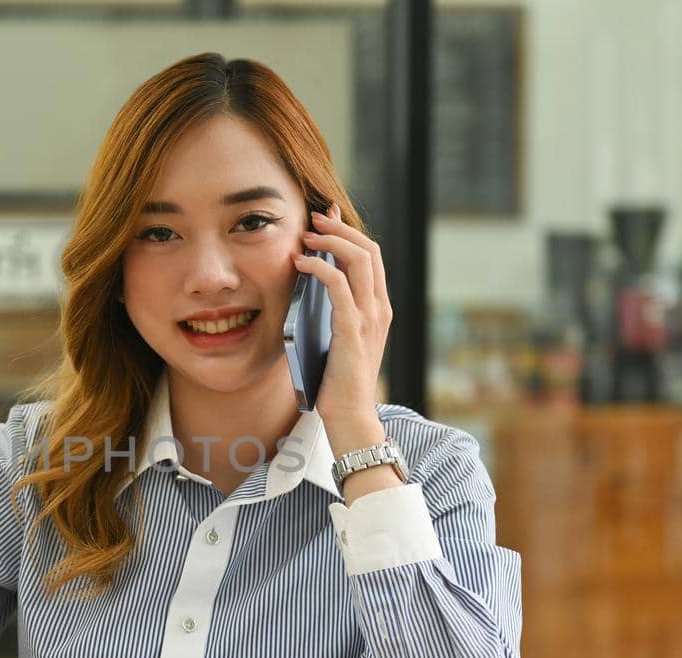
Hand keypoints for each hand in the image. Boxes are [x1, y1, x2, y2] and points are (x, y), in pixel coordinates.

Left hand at [292, 206, 391, 452]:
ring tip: (305, 236)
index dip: (349, 233)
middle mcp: (380, 308)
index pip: (372, 257)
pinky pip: (339, 286)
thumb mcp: (339, 339)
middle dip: (340, 228)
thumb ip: (334, 314)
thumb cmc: (338, 381)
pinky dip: (320, 267)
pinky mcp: (353, 330)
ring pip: (359, 260)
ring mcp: (370, 318)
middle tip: (314, 219)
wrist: (349, 416)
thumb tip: (313, 288)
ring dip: (330, 241)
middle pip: (369, 250)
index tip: (325, 221)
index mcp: (379, 309)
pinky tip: (301, 264)